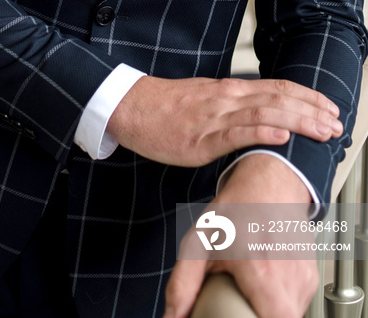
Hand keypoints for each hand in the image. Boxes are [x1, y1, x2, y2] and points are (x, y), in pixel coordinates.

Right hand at [106, 74, 341, 165]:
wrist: (134, 107)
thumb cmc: (168, 105)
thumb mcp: (208, 98)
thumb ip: (235, 105)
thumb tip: (262, 114)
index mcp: (232, 90)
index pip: (279, 88)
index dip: (309, 97)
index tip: (330, 107)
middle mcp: (229, 98)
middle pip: (280, 99)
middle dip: (313, 111)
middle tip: (337, 123)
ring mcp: (216, 117)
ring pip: (265, 114)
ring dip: (299, 122)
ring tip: (323, 130)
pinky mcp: (201, 138)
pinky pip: (236, 134)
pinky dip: (262, 133)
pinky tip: (282, 137)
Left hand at [163, 155, 319, 317]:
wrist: (270, 180)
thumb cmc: (239, 206)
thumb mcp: (200, 241)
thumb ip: (183, 283)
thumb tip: (172, 316)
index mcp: (263, 273)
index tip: (237, 314)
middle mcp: (290, 279)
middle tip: (238, 306)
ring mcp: (305, 278)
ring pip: (291, 314)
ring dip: (269, 312)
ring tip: (249, 292)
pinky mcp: (312, 276)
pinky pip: (298, 303)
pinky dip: (279, 302)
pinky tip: (263, 284)